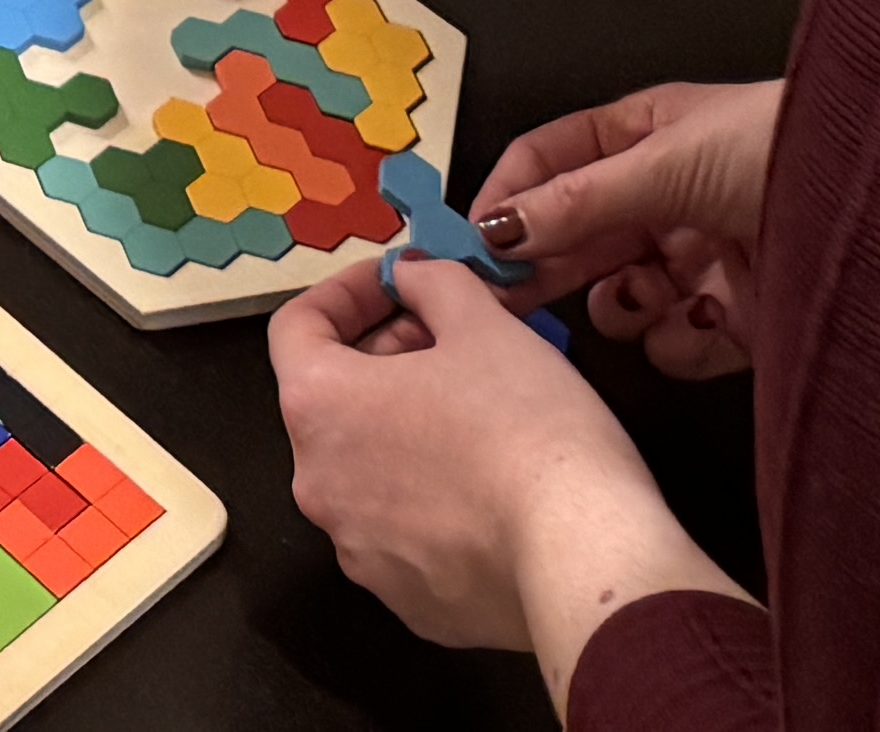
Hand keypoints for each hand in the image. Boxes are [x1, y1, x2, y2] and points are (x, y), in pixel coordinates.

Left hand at [274, 257, 739, 681]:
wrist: (582, 559)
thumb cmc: (528, 428)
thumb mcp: (484, 325)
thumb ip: (433, 284)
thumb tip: (411, 278)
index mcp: (318, 408)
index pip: (297, 328)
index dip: (347, 291)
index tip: (399, 282)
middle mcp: (318, 485)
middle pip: (334, 400)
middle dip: (388, 357)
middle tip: (454, 340)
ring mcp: (358, 551)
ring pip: (369, 468)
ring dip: (408, 428)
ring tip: (479, 410)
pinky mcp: (406, 601)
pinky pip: (405, 530)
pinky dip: (432, 496)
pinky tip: (491, 484)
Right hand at [469, 81, 779, 379]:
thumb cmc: (782, 149)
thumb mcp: (664, 163)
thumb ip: (576, 202)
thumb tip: (497, 226)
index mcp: (643, 136)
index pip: (549, 163)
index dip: (507, 198)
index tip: (471, 245)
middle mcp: (667, 197)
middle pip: (578, 236)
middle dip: (547, 266)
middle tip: (507, 303)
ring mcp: (702, 258)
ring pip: (624, 297)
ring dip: (622, 305)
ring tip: (638, 298)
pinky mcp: (740, 318)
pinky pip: (679, 341)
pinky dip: (681, 340)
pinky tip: (703, 320)